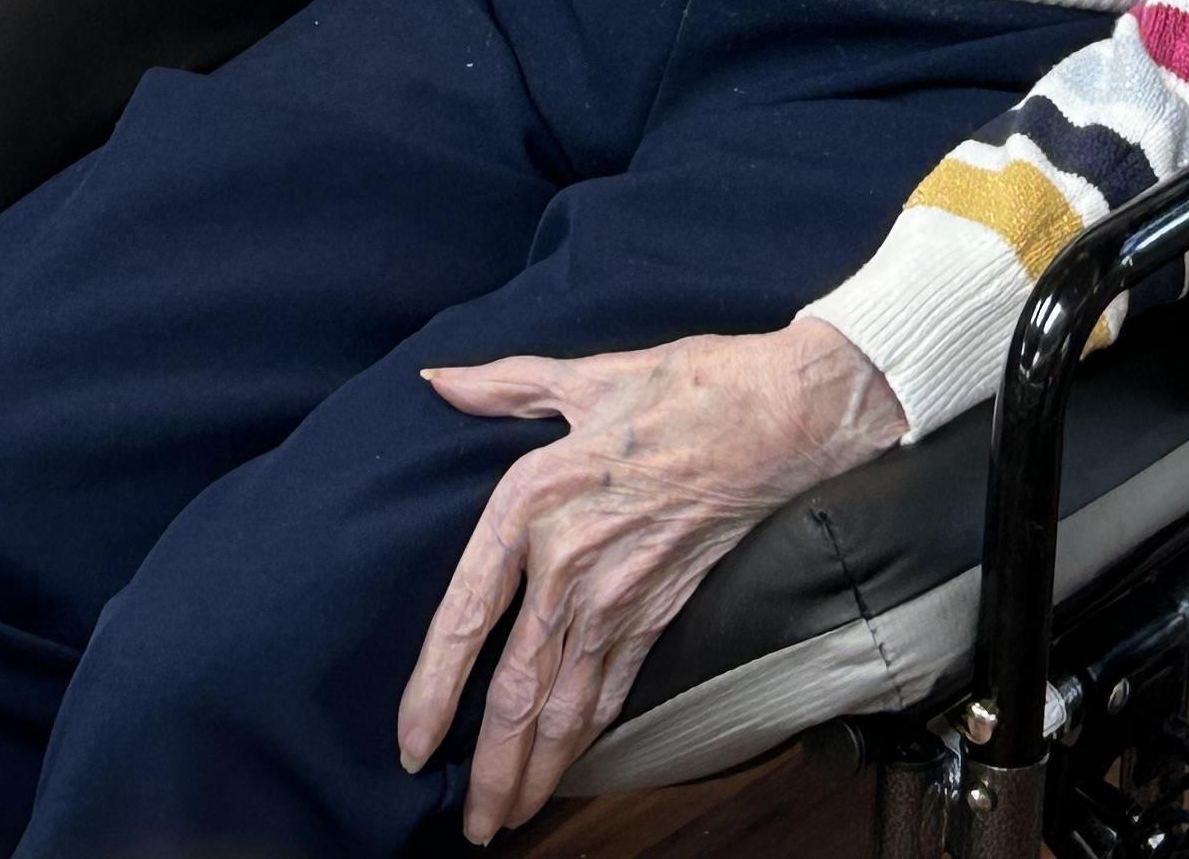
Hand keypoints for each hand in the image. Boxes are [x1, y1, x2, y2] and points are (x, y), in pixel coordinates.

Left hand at [400, 318, 905, 839]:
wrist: (777, 418)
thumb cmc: (681, 387)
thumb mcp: (582, 375)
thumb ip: (502, 386)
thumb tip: (439, 382)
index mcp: (532, 500)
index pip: (466, 614)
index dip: (433, 688)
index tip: (411, 742)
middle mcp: (569, 564)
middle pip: (515, 689)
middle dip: (487, 767)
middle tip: (467, 825)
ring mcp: (619, 598)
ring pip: (565, 707)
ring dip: (533, 771)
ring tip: (505, 818)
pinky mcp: (661, 614)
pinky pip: (614, 693)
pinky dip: (588, 740)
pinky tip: (568, 769)